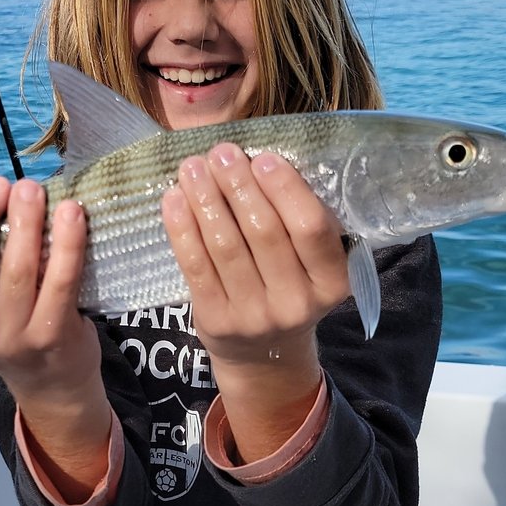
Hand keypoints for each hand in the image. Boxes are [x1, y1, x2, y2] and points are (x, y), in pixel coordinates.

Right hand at [0, 175, 100, 403]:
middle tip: (5, 184)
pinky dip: (68, 239)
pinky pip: (59, 278)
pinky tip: (71, 213)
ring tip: (34, 190)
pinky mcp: (49, 336)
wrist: (52, 382)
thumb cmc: (10, 325)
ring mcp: (8, 338)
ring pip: (15, 266)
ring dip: (26, 217)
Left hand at [160, 143, 348, 461]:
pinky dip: (181, 227)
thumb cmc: (289, 287)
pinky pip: (195, 265)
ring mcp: (254, 316)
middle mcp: (296, 303)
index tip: (262, 157)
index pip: (311, 228)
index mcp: (332, 282)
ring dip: (206, 199)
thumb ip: (296, 221)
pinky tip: (173, 198)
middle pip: (264, 232)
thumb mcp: (312, 264)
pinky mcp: (216, 320)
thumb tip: (254, 161)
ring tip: (193, 167)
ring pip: (225, 245)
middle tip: (221, 152)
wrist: (263, 354)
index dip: (286, 189)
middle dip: (238, 185)